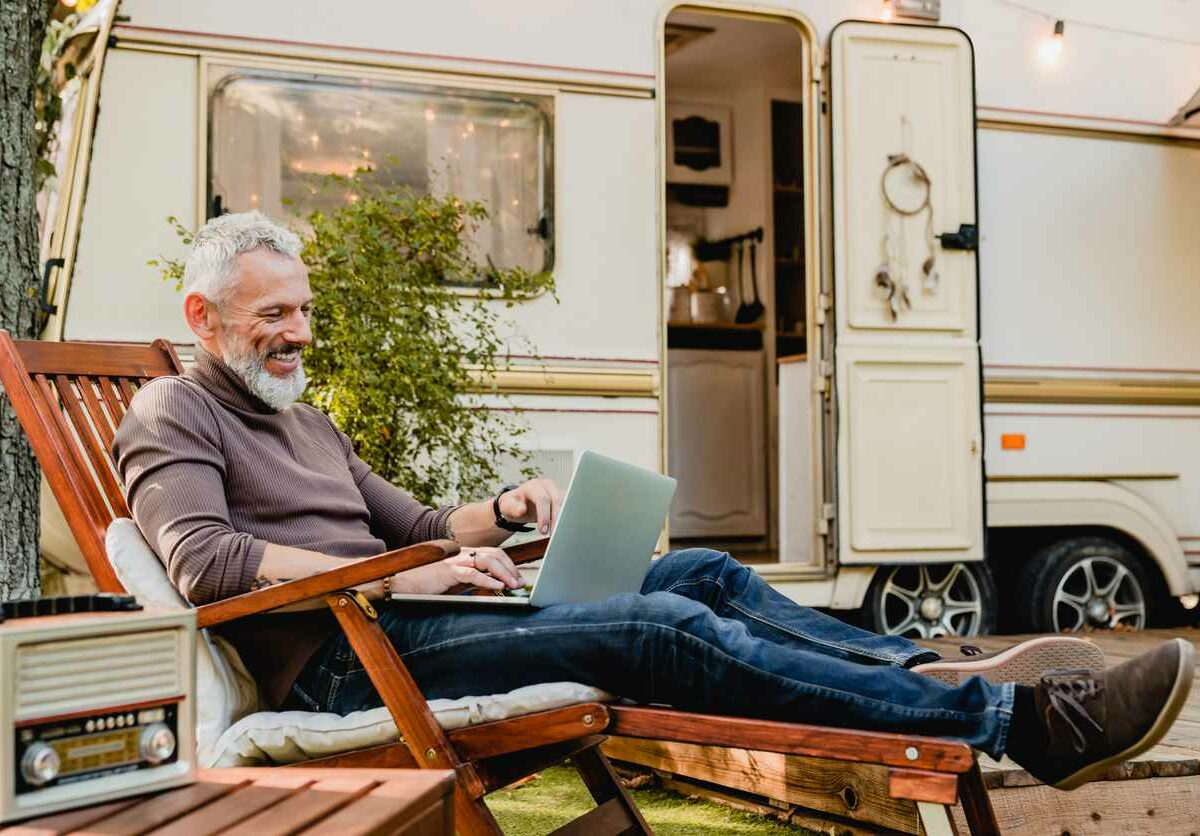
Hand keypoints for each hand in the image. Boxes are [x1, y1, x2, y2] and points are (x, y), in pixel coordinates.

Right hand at [393, 547, 523, 594]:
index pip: (493, 554)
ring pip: (487, 560)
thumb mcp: (456, 583)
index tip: (518, 578)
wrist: (402, 583)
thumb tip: (494, 586)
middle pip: (494, 554)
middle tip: (520, 582)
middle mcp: (461, 554)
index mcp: (464, 555)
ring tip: (513, 585)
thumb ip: (473, 581)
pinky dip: (488, 579)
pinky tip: (499, 586)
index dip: (508, 564)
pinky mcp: (448, 571)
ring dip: (504, 573)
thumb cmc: (428, 585)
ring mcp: (455, 561)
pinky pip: (472, 573)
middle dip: (511, 568)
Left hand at [498, 477, 564, 535]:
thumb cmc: (513, 504)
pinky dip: (566, 519)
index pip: (542, 498)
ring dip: (563, 519)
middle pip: (557, 500)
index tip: (542, 531)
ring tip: (559, 534)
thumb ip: (513, 508)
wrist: (519, 503)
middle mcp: (547, 486)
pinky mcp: (562, 498)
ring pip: (566, 503)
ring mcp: (556, 490)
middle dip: (556, 519)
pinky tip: (563, 530)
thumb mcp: (507, 506)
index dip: (544, 515)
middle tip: (554, 535)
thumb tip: (521, 509)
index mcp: (533, 486)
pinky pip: (569, 508)